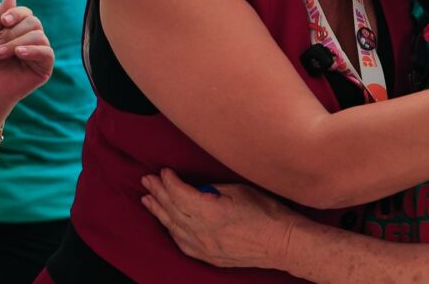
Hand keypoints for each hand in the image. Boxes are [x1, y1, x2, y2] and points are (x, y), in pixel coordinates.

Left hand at [0, 0, 53, 119]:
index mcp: (15, 32)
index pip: (26, 13)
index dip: (16, 14)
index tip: (3, 23)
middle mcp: (29, 41)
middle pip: (33, 22)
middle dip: (13, 32)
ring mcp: (37, 54)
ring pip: (39, 35)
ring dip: (17, 43)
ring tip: (1, 55)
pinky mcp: (44, 68)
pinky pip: (47, 51)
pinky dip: (32, 50)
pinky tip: (19, 55)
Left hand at [141, 170, 300, 269]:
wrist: (282, 242)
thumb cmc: (267, 213)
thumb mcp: (240, 191)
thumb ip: (214, 190)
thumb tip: (198, 188)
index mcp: (210, 211)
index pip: (180, 193)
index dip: (169, 181)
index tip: (163, 171)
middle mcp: (203, 231)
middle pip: (173, 209)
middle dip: (158, 193)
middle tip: (147, 181)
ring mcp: (205, 247)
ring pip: (174, 228)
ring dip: (160, 212)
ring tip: (148, 200)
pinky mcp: (210, 257)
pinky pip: (183, 244)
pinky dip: (172, 231)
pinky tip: (167, 223)